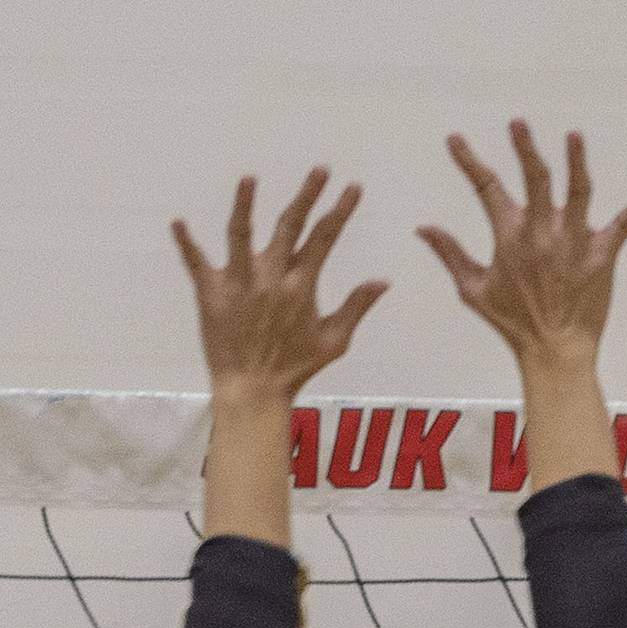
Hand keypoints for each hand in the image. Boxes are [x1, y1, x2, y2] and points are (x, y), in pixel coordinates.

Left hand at [173, 169, 387, 399]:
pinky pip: (195, 264)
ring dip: (244, 204)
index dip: (339, 211)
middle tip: (320, 169)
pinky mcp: (211, 294)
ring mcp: (239, 284)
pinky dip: (186, 243)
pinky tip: (177, 222)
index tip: (351, 188)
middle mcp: (271, 279)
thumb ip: (356, 308)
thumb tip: (381, 282)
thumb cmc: (294, 369)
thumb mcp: (334, 342)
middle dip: (307, 195)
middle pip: (289, 226)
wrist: (254, 391)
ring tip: (250, 178)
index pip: (324, 239)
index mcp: (301, 287)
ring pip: (240, 235)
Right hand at [419, 120, 626, 364]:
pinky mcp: (602, 258)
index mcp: (510, 239)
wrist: (555, 353)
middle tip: (518, 123)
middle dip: (526, 149)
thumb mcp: (473, 291)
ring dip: (577, 162)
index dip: (469, 162)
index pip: (487, 189)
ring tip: (574, 135)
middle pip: (535, 180)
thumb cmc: (513, 325)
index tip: (456, 140)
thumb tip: (422, 228)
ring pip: (578, 193)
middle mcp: (543, 236)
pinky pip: (623, 226)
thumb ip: (449, 254)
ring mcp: (575, 244)